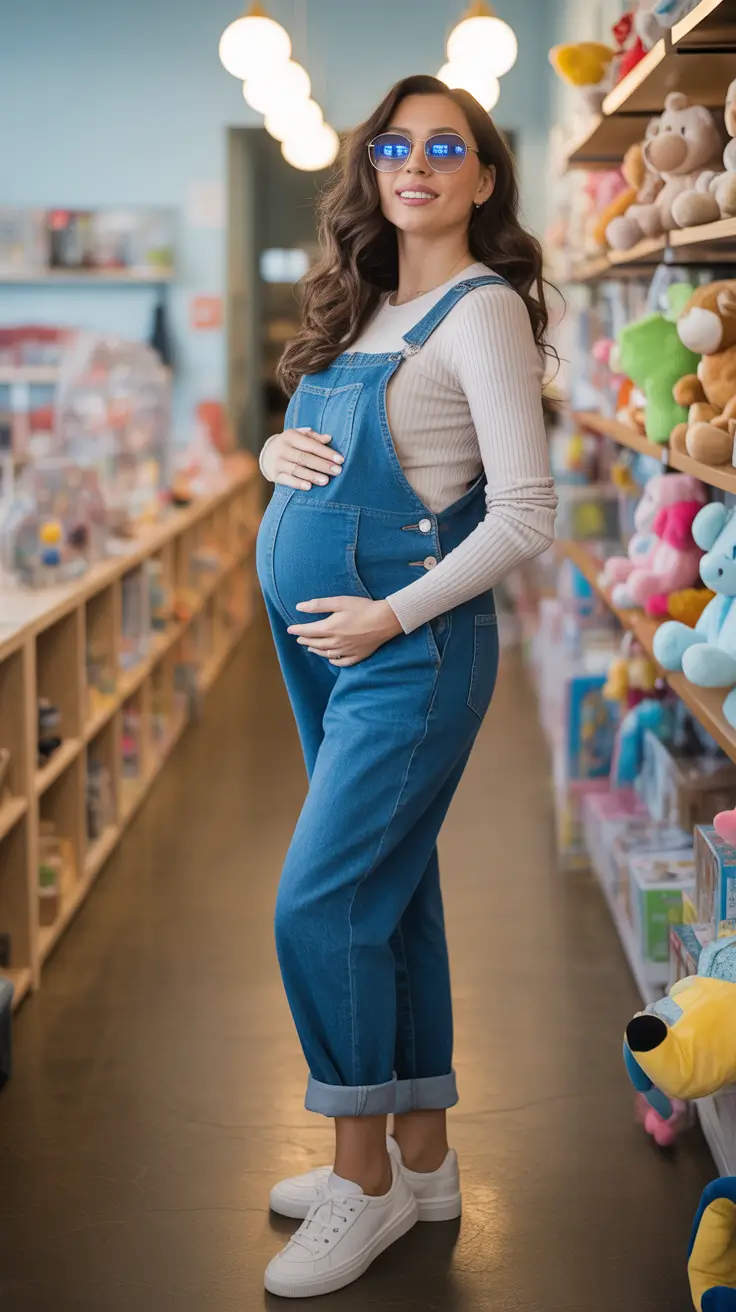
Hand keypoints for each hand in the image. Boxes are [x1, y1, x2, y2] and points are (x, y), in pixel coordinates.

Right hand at [262, 427, 343, 489]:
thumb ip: (314, 437)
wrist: (268, 455)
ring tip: (326, 481)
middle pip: (304, 458)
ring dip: (312, 476)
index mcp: (290, 436)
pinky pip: (287, 480)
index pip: (311, 445)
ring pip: (296, 469)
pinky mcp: (275, 475)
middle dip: (322, 465)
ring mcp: (278, 463)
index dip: (326, 452)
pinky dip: (298, 483)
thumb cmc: (291, 445)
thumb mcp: (299, 436)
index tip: (340, 460)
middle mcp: (282, 449)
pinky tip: (309, 487)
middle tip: (337, 471)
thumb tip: (329, 438)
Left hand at [288, 596, 402, 665]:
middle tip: (299, 638)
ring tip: (310, 647)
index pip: (307, 631)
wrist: (385, 620)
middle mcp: (335, 643)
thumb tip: (299, 607)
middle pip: (315, 643)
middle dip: (305, 640)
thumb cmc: (362, 608)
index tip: (289, 629)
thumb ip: (318, 605)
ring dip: (316, 650)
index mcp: (329, 629)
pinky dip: (333, 661)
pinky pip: (341, 662)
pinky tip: (331, 659)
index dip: (297, 630)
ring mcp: (346, 651)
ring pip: (326, 654)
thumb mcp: (339, 602)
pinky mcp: (357, 655)